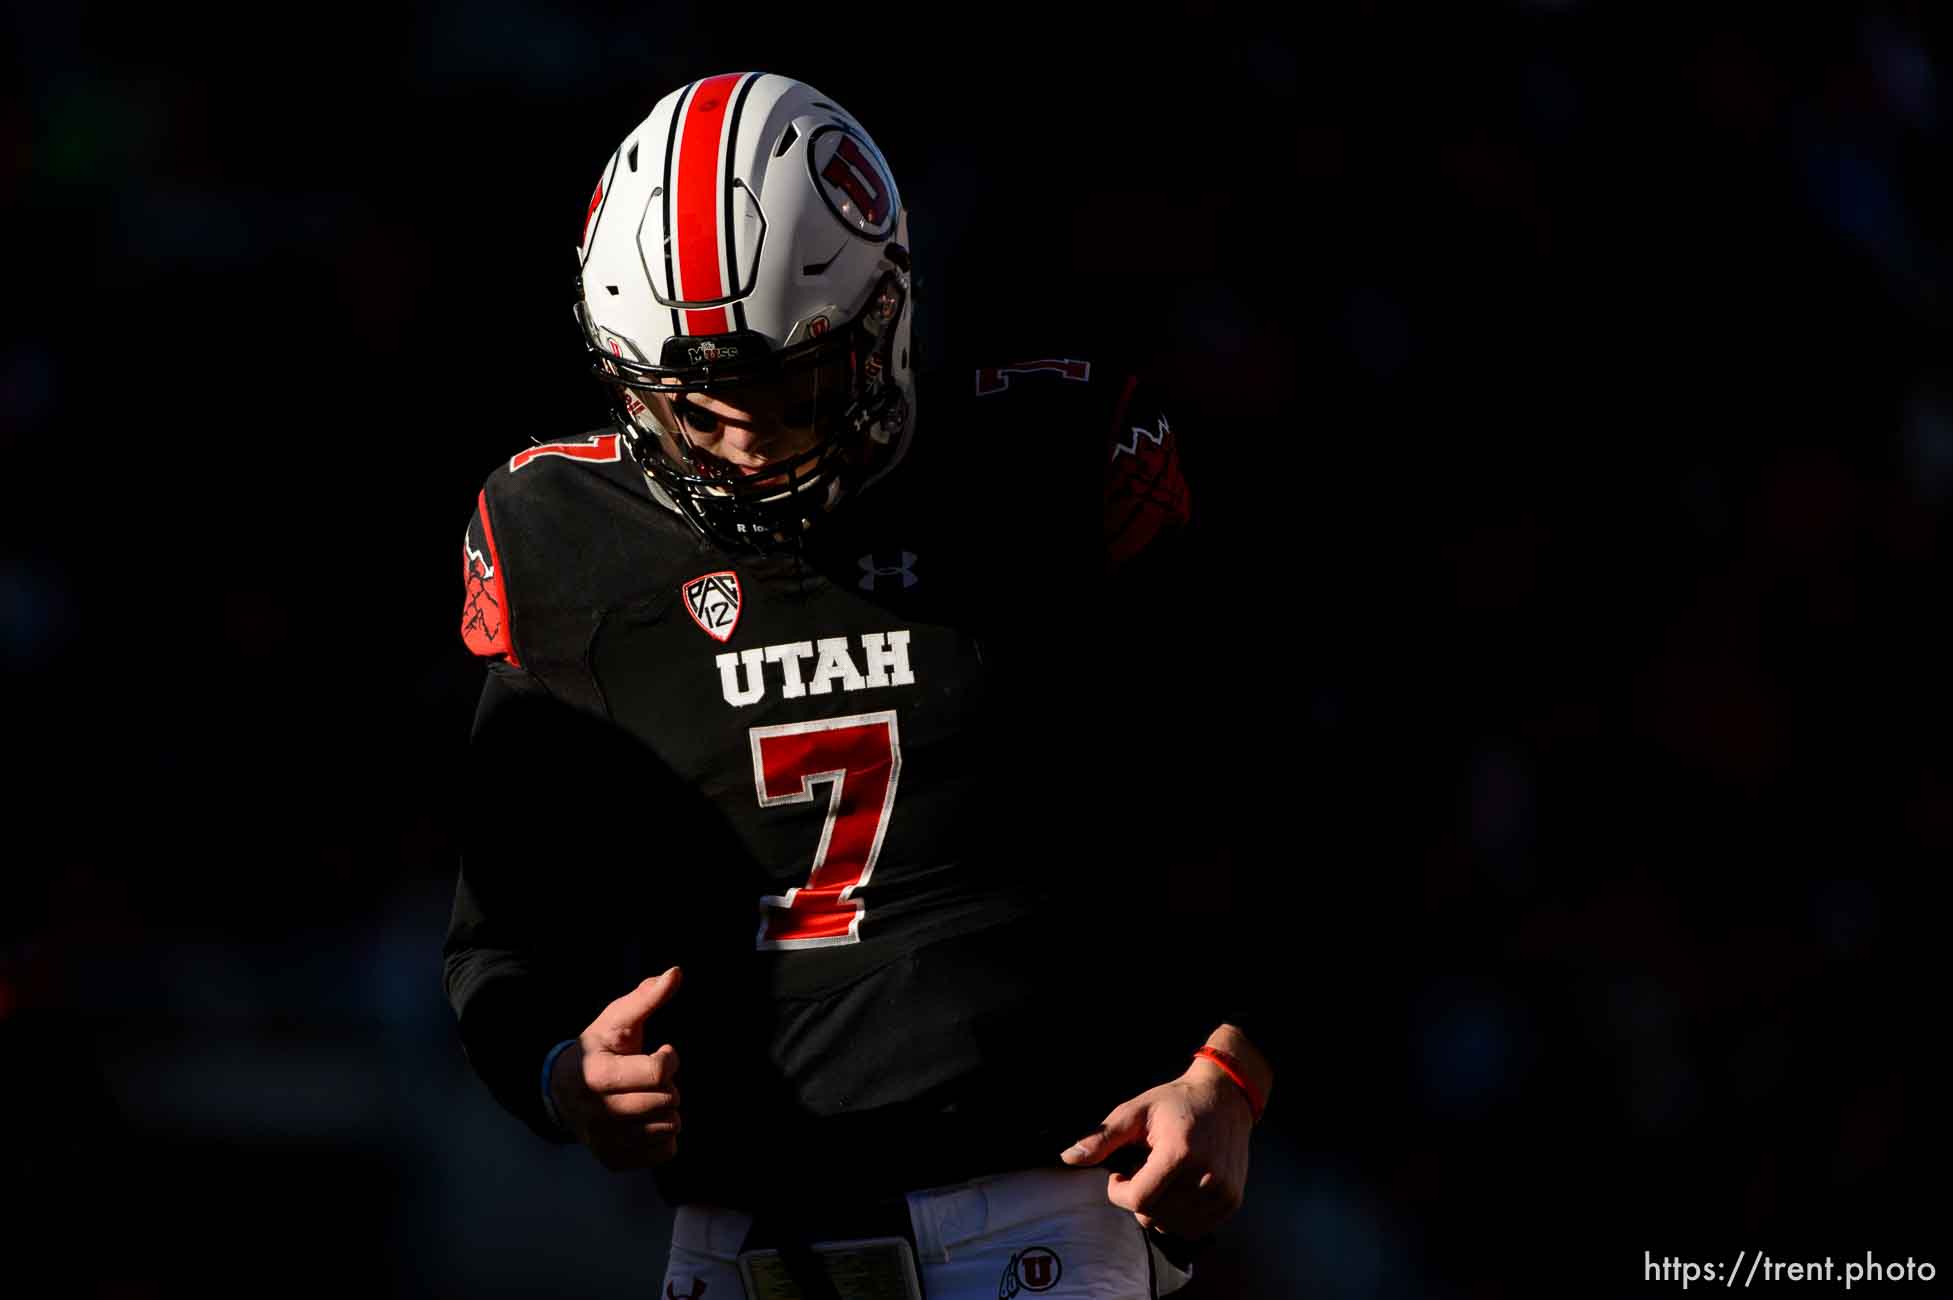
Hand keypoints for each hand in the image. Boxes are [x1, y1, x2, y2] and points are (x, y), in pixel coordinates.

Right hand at [551, 966, 683, 1171]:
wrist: (562, 1090)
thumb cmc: (599, 1048)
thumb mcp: (617, 1019)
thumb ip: (647, 997)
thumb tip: (676, 972)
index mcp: (598, 1076)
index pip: (658, 1073)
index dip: (670, 1059)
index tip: (661, 1052)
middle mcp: (598, 1114)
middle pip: (666, 1102)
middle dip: (669, 1086)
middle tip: (654, 1078)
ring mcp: (604, 1141)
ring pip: (668, 1128)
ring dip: (668, 1110)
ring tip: (649, 1097)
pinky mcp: (613, 1160)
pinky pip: (664, 1152)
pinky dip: (664, 1135)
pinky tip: (648, 1119)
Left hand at [1058, 1058, 1254, 1237]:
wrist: (1226, 1099)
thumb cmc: (1176, 1103)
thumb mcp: (1136, 1111)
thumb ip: (1102, 1137)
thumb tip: (1068, 1158)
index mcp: (1180, 1154)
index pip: (1138, 1200)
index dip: (1119, 1191)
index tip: (1119, 1172)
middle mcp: (1206, 1177)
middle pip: (1152, 1216)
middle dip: (1138, 1197)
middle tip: (1144, 1168)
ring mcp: (1223, 1193)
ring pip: (1171, 1226)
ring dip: (1158, 1208)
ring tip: (1164, 1176)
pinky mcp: (1231, 1202)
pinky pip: (1192, 1228)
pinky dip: (1178, 1215)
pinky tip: (1178, 1187)